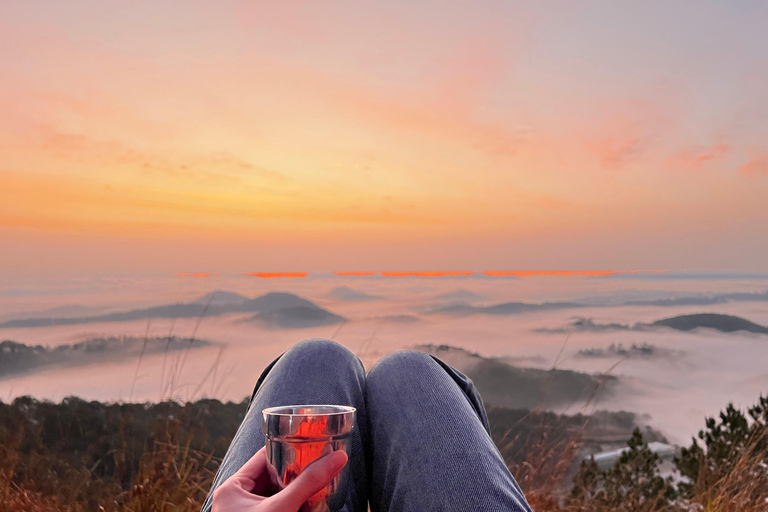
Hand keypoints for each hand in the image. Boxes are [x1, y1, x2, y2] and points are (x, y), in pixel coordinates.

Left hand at [212, 447, 347, 511]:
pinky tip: (309, 506)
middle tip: (319, 466)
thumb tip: (337, 458)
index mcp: (232, 488)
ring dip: (297, 492)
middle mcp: (236, 501)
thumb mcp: (282, 508)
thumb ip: (308, 483)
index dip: (288, 450)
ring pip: (277, 495)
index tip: (313, 446)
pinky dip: (294, 507)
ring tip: (318, 485)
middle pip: (272, 476)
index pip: (263, 457)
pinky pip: (278, 510)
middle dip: (296, 474)